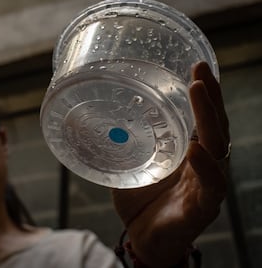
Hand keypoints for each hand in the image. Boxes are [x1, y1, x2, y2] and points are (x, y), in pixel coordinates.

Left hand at [111, 62, 229, 266]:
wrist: (142, 237)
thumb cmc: (139, 199)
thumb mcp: (127, 165)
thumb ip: (118, 145)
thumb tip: (86, 120)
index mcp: (188, 152)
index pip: (202, 118)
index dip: (203, 93)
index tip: (196, 66)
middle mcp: (202, 164)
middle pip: (215, 126)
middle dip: (209, 97)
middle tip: (199, 71)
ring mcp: (204, 185)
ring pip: (218, 149)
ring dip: (210, 120)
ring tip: (198, 93)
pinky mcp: (201, 209)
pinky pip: (211, 186)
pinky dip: (205, 168)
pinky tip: (196, 150)